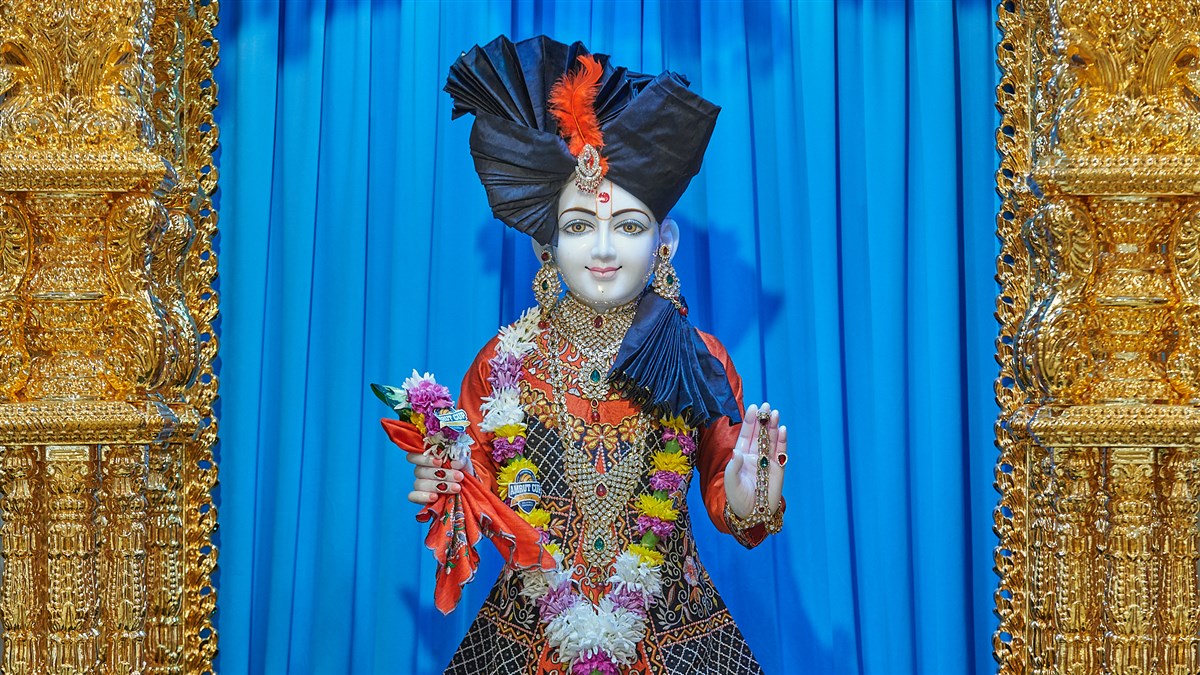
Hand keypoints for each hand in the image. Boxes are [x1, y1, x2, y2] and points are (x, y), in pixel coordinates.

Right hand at [406, 453, 464, 504]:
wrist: (467, 487)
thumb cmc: (461, 471)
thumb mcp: (464, 463)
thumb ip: (460, 460)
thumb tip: (455, 463)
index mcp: (427, 458)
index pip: (414, 455)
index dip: (424, 458)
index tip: (440, 462)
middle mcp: (421, 470)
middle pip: (420, 470)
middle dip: (441, 474)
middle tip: (458, 476)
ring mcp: (419, 484)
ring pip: (420, 483)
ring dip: (438, 486)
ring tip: (456, 488)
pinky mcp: (419, 497)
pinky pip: (414, 496)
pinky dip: (423, 497)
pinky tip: (435, 497)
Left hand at [723, 403, 786, 519]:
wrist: (752, 514)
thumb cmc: (738, 499)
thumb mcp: (731, 484)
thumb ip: (733, 467)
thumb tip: (737, 451)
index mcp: (741, 456)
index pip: (746, 435)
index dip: (749, 422)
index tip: (753, 407)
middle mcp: (754, 455)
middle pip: (759, 434)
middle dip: (763, 420)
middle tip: (766, 405)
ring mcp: (767, 461)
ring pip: (771, 440)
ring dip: (773, 427)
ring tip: (775, 414)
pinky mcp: (778, 469)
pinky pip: (780, 452)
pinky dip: (782, 441)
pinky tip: (782, 430)